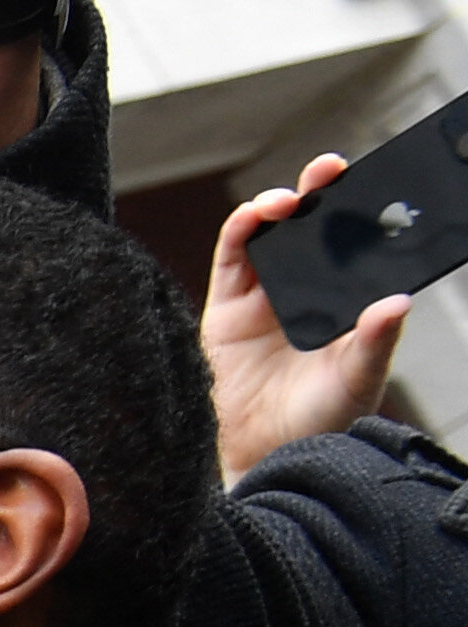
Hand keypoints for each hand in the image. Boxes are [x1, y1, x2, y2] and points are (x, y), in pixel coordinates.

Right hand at [212, 154, 411, 475]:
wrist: (264, 457)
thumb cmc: (318, 422)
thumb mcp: (358, 378)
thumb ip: (376, 339)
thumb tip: (399, 300)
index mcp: (343, 302)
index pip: (353, 244)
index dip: (360, 211)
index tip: (378, 184)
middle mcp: (304, 292)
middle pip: (311, 228)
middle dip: (321, 193)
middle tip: (332, 169)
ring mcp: (264, 297)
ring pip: (271, 234)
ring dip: (279, 205)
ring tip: (292, 199)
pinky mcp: (227, 307)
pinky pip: (232, 257)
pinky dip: (242, 228)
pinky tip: (258, 215)